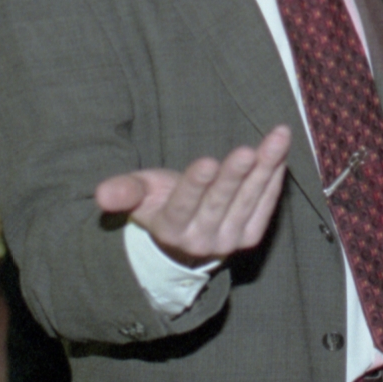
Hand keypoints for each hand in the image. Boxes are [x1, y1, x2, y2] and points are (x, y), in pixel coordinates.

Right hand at [95, 126, 290, 267]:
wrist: (184, 242)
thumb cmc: (159, 204)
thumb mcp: (139, 196)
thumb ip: (123, 191)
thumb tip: (101, 194)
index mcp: (170, 228)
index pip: (183, 205)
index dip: (195, 185)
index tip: (206, 162)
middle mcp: (201, 239)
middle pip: (220, 202)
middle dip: (235, 176)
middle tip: (248, 151)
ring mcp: (229, 240)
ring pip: (249, 201)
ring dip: (265, 168)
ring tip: (278, 139)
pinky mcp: (249, 236)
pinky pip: (265, 205)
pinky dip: (274, 178)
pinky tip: (281, 153)